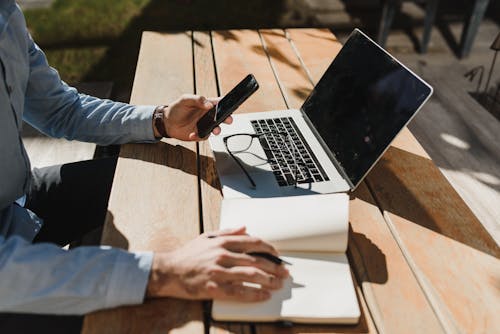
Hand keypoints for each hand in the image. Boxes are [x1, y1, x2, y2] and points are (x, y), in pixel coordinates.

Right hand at [146, 227, 288, 301]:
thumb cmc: (187, 254)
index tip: (278, 255)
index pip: (253, 243)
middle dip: (274, 267)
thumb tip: (245, 227)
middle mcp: (222, 255)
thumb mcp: (206, 237)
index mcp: (222, 242)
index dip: (269, 249)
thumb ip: (227, 232)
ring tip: (278, 284)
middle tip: (284, 272)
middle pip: (256, 260)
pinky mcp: (214, 288)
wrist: (169, 271)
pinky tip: (263, 295)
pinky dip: (254, 294)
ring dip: (268, 280)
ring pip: (251, 275)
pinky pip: (239, 291)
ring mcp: (219, 272)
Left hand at [158, 94, 231, 140]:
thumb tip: (208, 104)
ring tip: (215, 130)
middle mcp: (207, 115)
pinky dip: (199, 136)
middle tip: (228, 120)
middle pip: (222, 116)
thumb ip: (197, 99)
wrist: (167, 123)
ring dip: (217, 129)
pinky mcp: (200, 134)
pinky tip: (192, 134)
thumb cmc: (176, 109)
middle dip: (227, 118)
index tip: (229, 105)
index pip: (219, 103)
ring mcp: (205, 125)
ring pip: (216, 128)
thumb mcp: (185, 100)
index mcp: (206, 104)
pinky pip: (204, 136)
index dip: (225, 104)